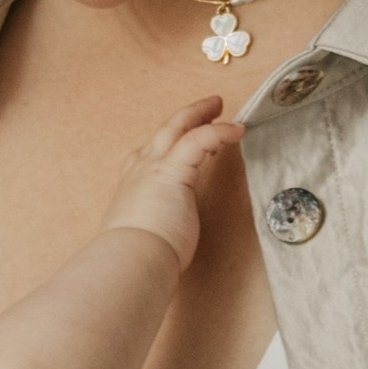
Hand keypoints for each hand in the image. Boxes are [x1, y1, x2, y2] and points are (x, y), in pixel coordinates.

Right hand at [101, 96, 239, 268]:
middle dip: (187, 116)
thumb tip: (163, 239)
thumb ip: (154, 228)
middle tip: (209, 107)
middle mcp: (140, 170)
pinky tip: (237, 130)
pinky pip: (200, 139)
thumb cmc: (137, 257)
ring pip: (179, 127)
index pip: (149, 153)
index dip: (168, 143)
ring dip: (201, 114)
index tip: (186, 140)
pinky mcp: (173, 172)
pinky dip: (219, 131)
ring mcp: (154, 167)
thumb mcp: (142, 235)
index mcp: (132, 185)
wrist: (130, 260)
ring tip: (220, 107)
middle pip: (165, 131)